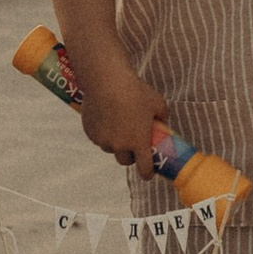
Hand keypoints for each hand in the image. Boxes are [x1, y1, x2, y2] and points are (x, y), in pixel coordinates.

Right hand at [75, 60, 167, 178]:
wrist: (107, 80)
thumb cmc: (136, 91)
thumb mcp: (158, 103)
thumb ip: (162, 116)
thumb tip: (162, 121)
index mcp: (138, 143)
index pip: (144, 168)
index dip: (147, 173)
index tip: (148, 173)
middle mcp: (119, 146)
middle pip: (125, 160)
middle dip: (130, 155)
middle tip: (133, 144)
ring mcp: (103, 140)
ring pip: (110, 148)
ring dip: (115, 143)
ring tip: (118, 125)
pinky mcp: (90, 132)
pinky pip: (98, 138)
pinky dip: (102, 133)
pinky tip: (106, 117)